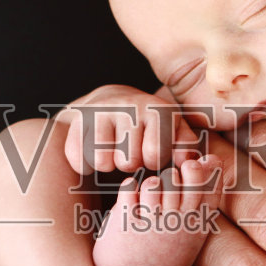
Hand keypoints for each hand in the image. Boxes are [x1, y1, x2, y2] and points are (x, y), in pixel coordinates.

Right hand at [58, 84, 205, 173]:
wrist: (112, 101)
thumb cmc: (150, 126)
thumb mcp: (174, 132)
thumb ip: (186, 148)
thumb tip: (188, 162)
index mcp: (158, 110)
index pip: (154, 156)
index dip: (153, 163)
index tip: (153, 154)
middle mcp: (129, 106)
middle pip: (128, 161)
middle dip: (131, 164)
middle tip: (131, 152)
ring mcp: (102, 110)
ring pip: (102, 161)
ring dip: (108, 164)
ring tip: (115, 151)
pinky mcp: (78, 117)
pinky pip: (78, 157)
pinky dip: (85, 163)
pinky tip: (95, 151)